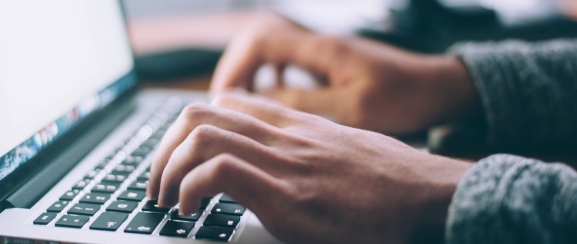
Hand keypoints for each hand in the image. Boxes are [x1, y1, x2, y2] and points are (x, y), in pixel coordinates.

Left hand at [148, 91, 472, 242]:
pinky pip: (218, 172)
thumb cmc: (392, 181)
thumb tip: (286, 166)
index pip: (226, 103)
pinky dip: (190, 189)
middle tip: (158, 182)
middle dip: (164, 149)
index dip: (190, 127)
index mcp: (294, 126)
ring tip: (165, 199)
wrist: (429, 198)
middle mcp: (282, 136)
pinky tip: (190, 211)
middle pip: (200, 113)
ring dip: (167, 168)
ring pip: (200, 135)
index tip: (180, 157)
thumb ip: (308, 150)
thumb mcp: (344, 151)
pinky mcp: (286, 196)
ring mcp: (283, 162)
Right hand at [211, 13, 480, 133]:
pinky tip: (271, 101)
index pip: (260, 41)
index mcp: (321, 49)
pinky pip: (287, 64)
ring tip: (241, 106)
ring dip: (251, 75)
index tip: (224, 99)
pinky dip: (270, 79)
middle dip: (235, 72)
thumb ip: (306, 103)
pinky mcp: (329, 64)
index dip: (234, 68)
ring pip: (270, 53)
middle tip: (225, 106)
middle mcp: (318, 44)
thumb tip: (261, 103)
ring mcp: (323, 52)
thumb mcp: (354, 108)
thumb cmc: (404, 97)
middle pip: (257, 42)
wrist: (439, 88)